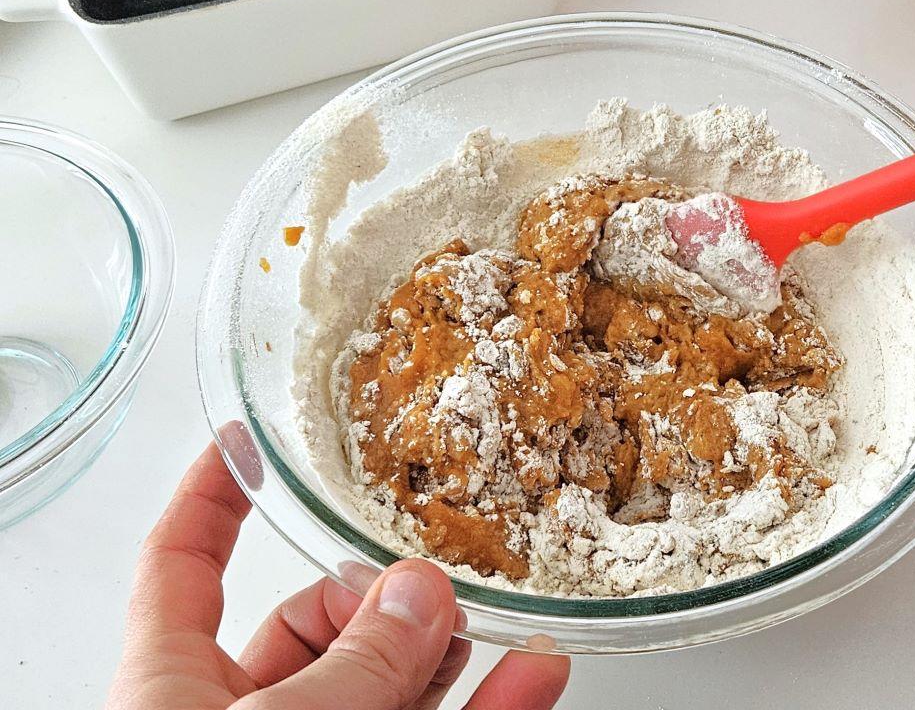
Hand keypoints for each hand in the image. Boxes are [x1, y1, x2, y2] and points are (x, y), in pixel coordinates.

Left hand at [105, 443, 569, 709]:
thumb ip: (353, 664)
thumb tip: (418, 592)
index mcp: (171, 689)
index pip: (181, 566)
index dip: (210, 498)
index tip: (242, 446)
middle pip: (313, 622)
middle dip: (378, 594)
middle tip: (434, 588)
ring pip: (388, 686)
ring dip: (447, 651)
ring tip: (497, 622)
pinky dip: (489, 709)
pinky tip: (528, 680)